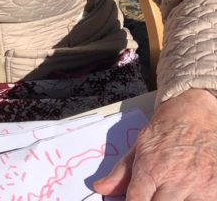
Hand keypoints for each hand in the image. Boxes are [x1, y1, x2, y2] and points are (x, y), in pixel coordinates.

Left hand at [94, 88, 216, 199]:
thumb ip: (121, 172)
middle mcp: (174, 181)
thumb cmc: (167, 129)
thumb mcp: (139, 146)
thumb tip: (100, 188)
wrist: (197, 112)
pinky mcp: (216, 193)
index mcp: (150, 169)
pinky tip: (185, 195)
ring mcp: (199, 189)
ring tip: (168, 194)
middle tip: (152, 196)